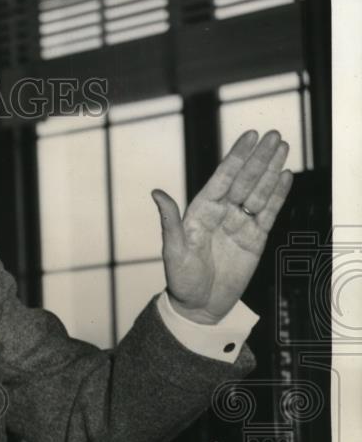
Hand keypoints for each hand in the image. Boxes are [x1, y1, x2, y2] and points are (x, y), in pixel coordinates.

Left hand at [151, 129, 292, 324]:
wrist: (198, 306)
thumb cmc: (181, 279)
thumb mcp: (173, 250)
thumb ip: (170, 221)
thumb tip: (156, 192)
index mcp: (200, 211)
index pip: (222, 179)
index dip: (237, 157)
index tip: (249, 136)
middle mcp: (221, 213)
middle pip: (245, 180)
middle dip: (259, 158)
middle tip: (274, 135)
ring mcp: (239, 224)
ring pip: (259, 192)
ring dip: (271, 170)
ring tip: (283, 148)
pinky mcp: (255, 238)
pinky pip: (269, 213)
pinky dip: (278, 195)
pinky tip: (286, 176)